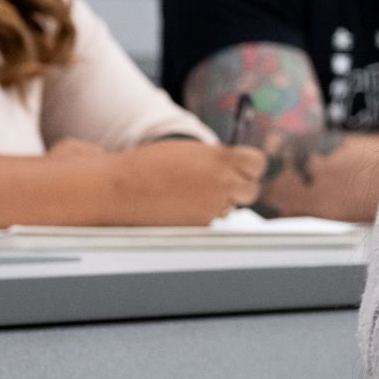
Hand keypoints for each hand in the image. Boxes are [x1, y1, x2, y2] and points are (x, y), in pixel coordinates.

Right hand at [96, 139, 264, 225]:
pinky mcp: (199, 226)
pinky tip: (179, 206)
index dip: (251, 166)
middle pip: (251, 190)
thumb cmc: (150, 166)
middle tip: (224, 185)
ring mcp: (212, 207)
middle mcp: (221, 183)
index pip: (257, 163)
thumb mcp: (190, 153)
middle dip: (241, 189)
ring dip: (220, 203)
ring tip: (193, 194)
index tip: (244, 167)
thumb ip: (217, 160)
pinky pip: (210, 221)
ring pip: (230, 208)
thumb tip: (237, 170)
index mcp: (220, 159)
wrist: (121, 189)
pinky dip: (200, 215)